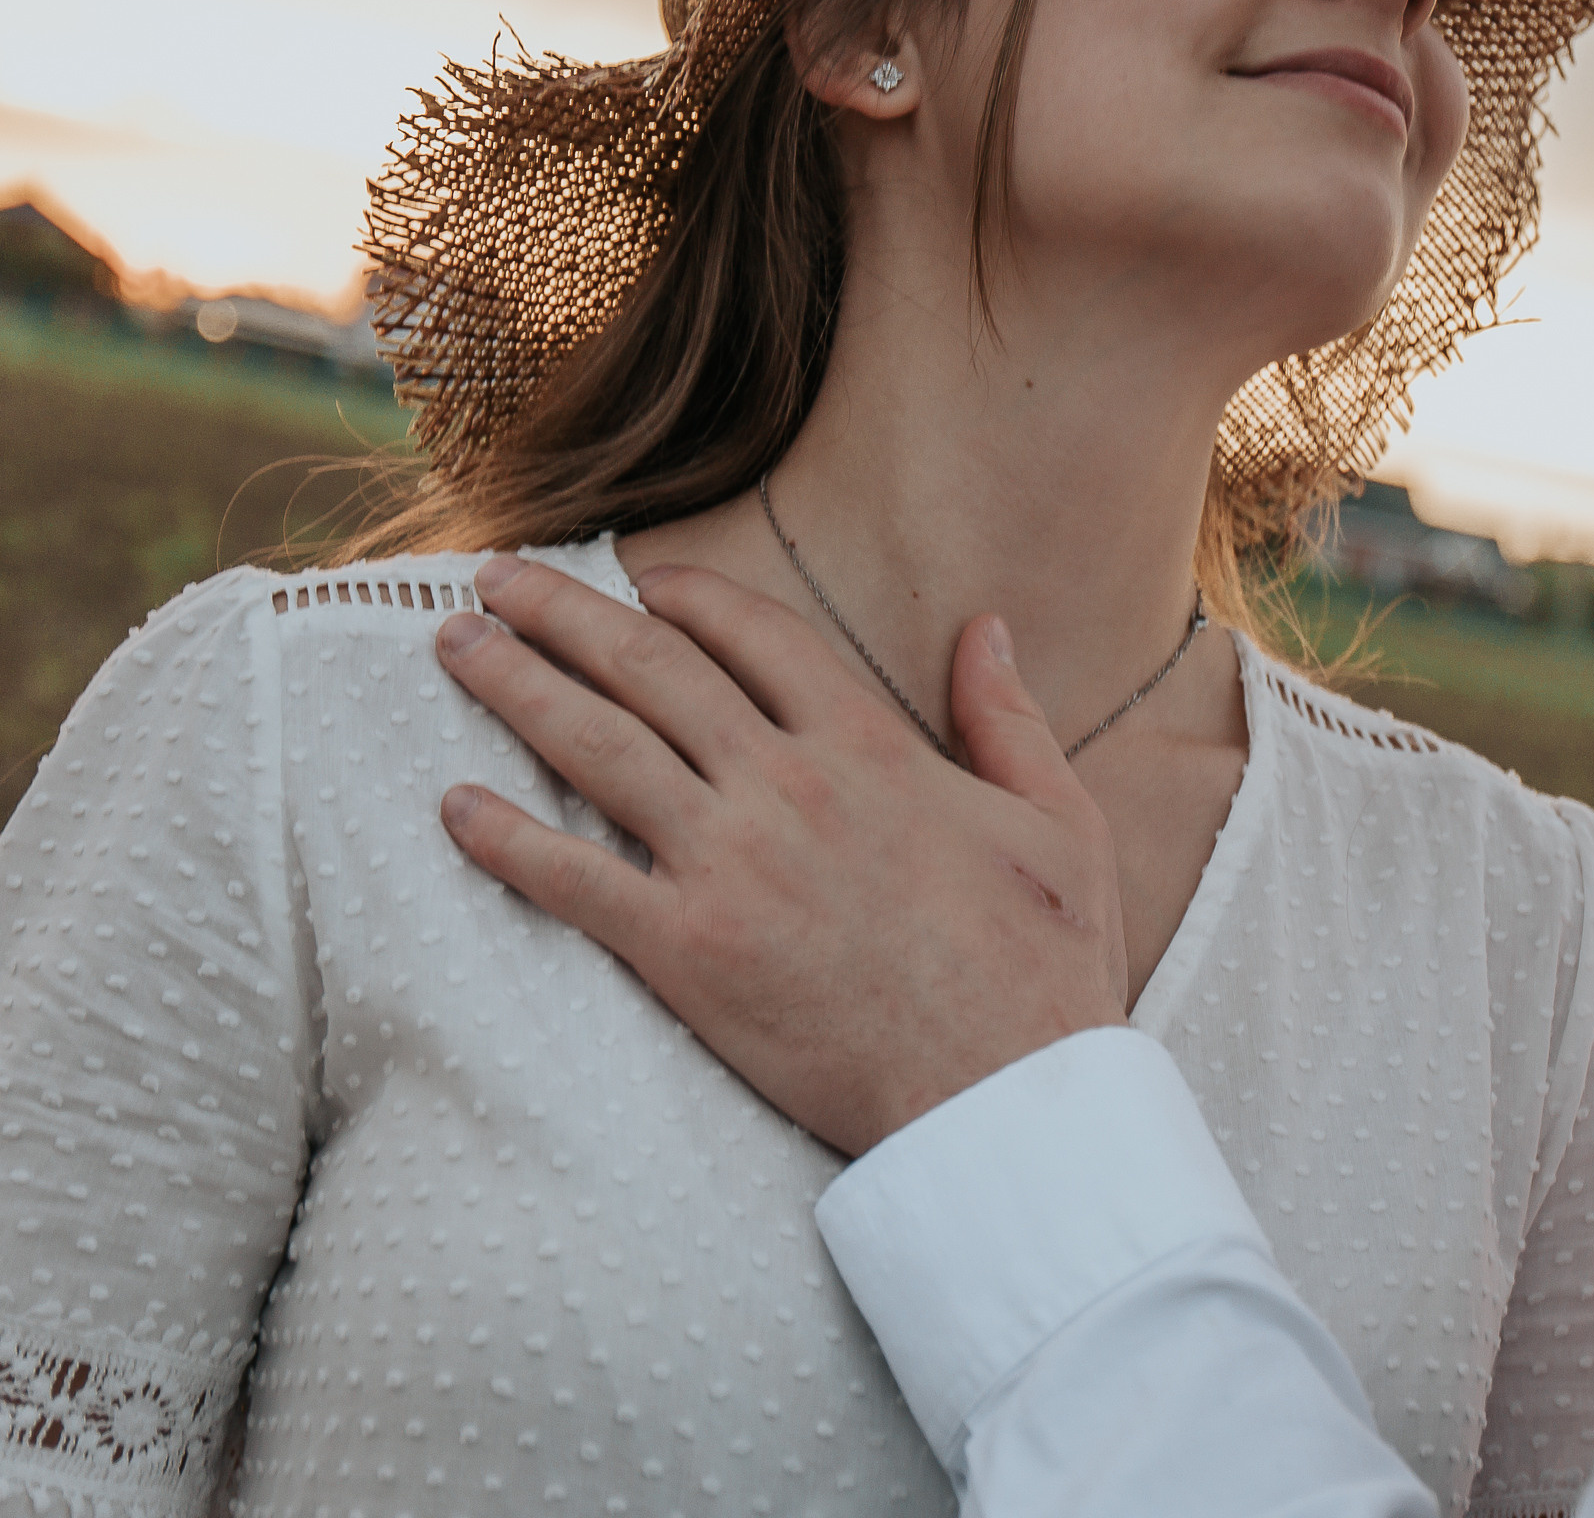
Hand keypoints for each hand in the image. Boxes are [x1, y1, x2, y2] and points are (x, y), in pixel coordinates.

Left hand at [432, 556, 1129, 1158]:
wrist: (1004, 1098)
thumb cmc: (1044, 967)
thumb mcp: (1061, 822)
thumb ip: (1009, 719)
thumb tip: (985, 629)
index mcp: (871, 746)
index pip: (756, 633)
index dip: (687, 595)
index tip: (637, 576)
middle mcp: (787, 785)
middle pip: (650, 669)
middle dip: (562, 613)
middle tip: (494, 579)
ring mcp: (730, 867)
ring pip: (596, 750)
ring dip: (516, 688)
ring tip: (455, 646)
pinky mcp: (689, 954)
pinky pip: (573, 882)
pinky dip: (505, 841)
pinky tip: (452, 807)